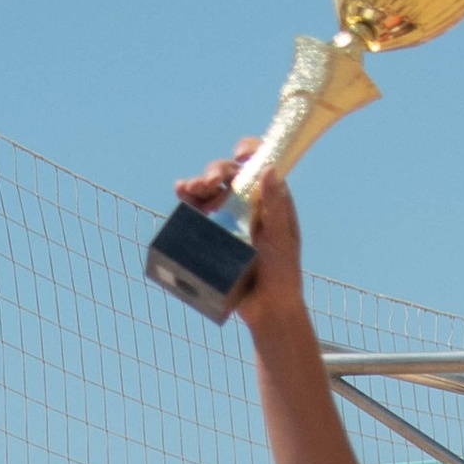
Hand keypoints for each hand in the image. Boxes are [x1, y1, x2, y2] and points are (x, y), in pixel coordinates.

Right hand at [172, 151, 305, 330]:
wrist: (267, 310)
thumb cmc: (282, 275)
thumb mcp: (282, 239)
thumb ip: (276, 206)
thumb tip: (268, 170)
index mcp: (270, 200)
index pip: (259, 166)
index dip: (250, 152)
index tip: (240, 154)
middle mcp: (248, 205)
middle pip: (230, 176)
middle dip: (216, 172)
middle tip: (210, 183)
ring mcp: (229, 220)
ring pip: (210, 192)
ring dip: (198, 184)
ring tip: (188, 189)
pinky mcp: (213, 236)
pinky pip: (198, 214)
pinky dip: (188, 201)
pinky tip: (180, 194)